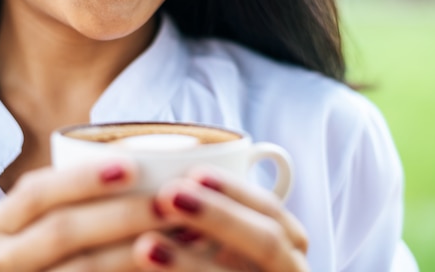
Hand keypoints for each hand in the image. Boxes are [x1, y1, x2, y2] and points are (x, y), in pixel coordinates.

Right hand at [0, 159, 169, 270]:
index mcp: (0, 223)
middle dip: (122, 215)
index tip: (133, 167)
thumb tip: (156, 162)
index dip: (83, 179)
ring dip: (137, 250)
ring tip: (186, 233)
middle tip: (170, 203)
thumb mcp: (53, 219)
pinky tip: (170, 266)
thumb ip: (82, 197)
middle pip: (62, 231)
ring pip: (83, 269)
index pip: (37, 192)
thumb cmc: (61, 250)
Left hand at [135, 167, 308, 270]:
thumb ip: (207, 218)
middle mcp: (289, 270)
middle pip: (266, 242)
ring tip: (145, 246)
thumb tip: (166, 173)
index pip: (270, 210)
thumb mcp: (222, 240)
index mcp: (286, 246)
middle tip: (167, 196)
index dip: (233, 190)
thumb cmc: (213, 262)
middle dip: (217, 217)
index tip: (193, 173)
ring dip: (191, 263)